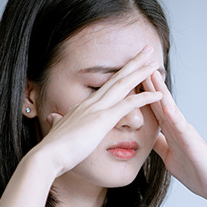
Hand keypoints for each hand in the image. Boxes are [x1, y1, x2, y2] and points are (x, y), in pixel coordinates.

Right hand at [35, 47, 161, 177]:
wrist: (48, 156)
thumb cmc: (54, 150)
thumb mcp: (59, 131)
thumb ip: (60, 123)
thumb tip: (53, 118)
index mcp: (84, 106)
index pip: (106, 86)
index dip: (120, 73)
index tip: (131, 64)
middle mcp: (91, 103)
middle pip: (116, 78)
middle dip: (133, 63)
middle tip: (147, 50)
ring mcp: (97, 109)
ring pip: (123, 84)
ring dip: (141, 73)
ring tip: (155, 63)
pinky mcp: (103, 119)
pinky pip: (128, 104)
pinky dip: (145, 98)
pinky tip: (158, 94)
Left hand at [144, 70, 206, 205]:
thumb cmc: (196, 173)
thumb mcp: (169, 157)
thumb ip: (160, 144)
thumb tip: (148, 135)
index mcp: (171, 130)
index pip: (152, 106)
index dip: (139, 90)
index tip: (126, 74)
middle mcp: (178, 127)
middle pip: (159, 100)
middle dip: (148, 81)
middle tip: (136, 59)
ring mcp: (186, 133)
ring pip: (170, 107)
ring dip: (160, 90)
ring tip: (150, 71)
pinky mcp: (193, 143)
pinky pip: (182, 127)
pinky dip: (173, 115)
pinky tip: (165, 105)